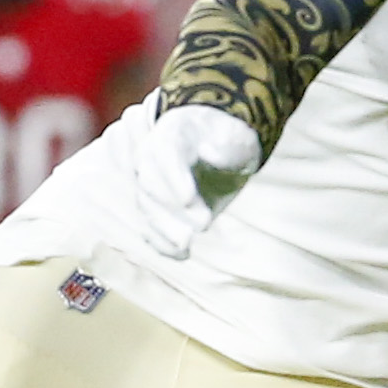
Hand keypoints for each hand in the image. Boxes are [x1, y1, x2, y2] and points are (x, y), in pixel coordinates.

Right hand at [131, 102, 265, 257]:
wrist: (218, 145)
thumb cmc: (230, 141)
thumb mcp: (239, 140)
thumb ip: (228, 148)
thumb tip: (212, 154)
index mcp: (173, 132)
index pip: (165, 152)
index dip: (174, 176)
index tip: (189, 199)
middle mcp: (152, 157)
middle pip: (152, 183)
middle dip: (172, 207)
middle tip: (203, 224)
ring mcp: (150, 181)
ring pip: (148, 207)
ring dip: (164, 229)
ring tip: (186, 246)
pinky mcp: (156, 205)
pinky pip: (151, 224)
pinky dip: (161, 242)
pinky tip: (180, 255)